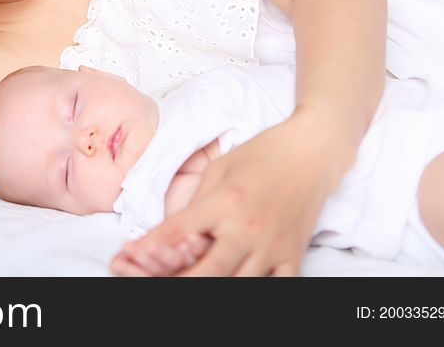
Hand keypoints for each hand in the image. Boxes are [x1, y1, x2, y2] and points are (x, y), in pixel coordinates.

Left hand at [111, 117, 343, 276]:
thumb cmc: (261, 154)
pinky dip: (256, 291)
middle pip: (206, 272)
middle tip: (157, 281)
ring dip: (214, 286)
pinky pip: (275, 288)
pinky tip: (238, 287)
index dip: (151, 246)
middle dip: (178, 281)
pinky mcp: (293, 254)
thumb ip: (198, 203)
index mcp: (223, 202)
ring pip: (237, 286)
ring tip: (193, 283)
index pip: (178, 231)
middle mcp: (246, 228)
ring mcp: (272, 246)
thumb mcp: (219, 169)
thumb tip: (174, 231)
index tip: (131, 255)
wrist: (312, 151)